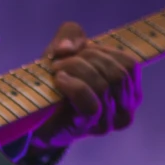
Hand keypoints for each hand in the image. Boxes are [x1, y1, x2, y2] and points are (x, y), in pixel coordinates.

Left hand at [32, 22, 142, 148]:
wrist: (35, 121)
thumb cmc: (55, 86)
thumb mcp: (64, 52)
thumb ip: (71, 35)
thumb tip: (69, 47)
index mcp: (129, 91)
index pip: (129, 64)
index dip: (103, 51)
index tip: (79, 51)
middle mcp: (125, 109)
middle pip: (117, 74)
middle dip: (87, 59)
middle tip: (60, 61)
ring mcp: (108, 121)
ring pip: (103, 87)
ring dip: (76, 69)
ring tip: (56, 69)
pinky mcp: (88, 128)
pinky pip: (91, 105)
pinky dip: (74, 87)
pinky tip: (59, 80)